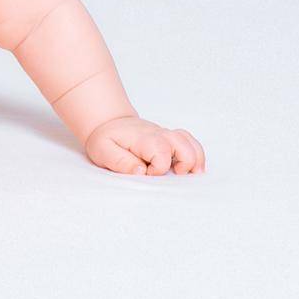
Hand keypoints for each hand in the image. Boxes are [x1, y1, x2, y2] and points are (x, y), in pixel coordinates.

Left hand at [85, 116, 204, 175]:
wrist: (110, 123)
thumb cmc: (107, 139)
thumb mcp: (103, 150)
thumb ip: (121, 161)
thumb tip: (141, 172)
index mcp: (144, 139)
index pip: (161, 154)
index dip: (158, 169)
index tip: (147, 174)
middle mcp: (159, 134)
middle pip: (184, 144)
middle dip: (186, 163)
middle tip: (175, 175)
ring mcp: (166, 136)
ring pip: (190, 142)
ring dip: (195, 160)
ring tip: (191, 175)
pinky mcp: (170, 140)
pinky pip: (190, 143)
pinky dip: (195, 156)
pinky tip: (192, 170)